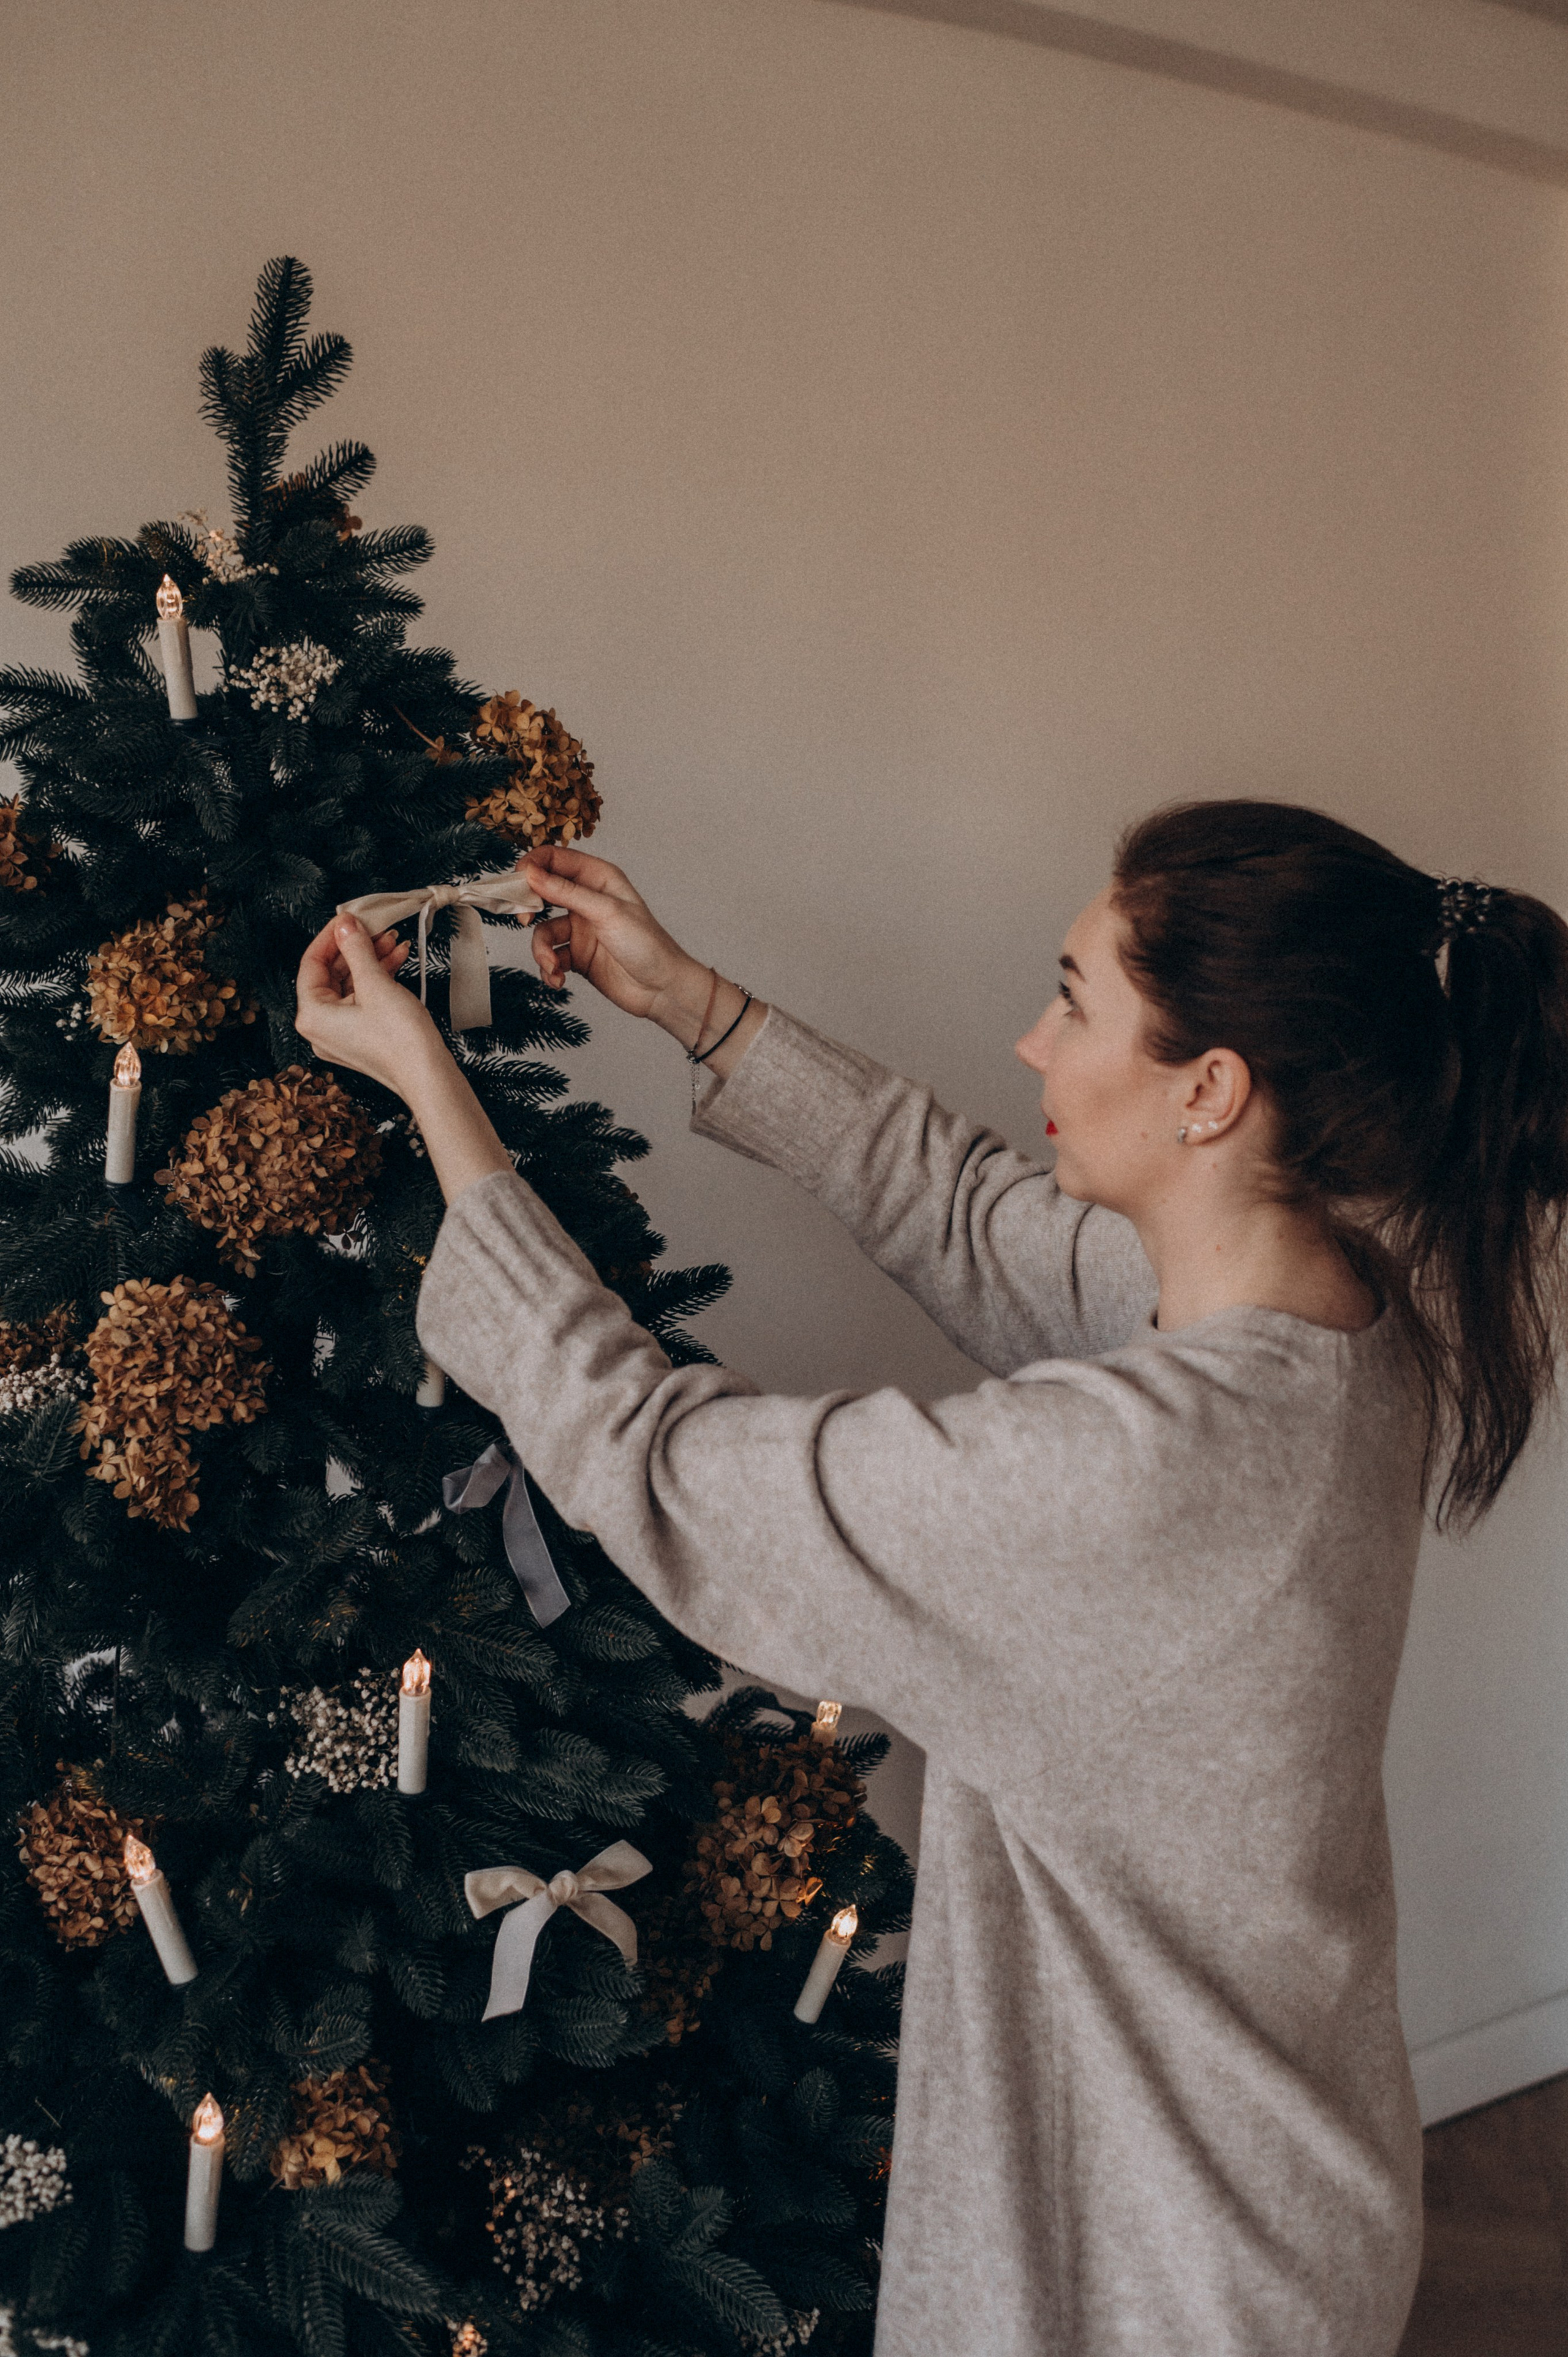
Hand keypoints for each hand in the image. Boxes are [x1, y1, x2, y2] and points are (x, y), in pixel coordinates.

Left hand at [295, 915, 441, 1098]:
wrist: (428, 1075)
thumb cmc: (401, 1040)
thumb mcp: (375, 984)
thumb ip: (356, 950)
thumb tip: (345, 924)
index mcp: (312, 1016)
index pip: (311, 964)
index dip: (331, 936)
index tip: (348, 918)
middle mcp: (320, 1028)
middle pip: (331, 974)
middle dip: (357, 948)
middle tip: (374, 927)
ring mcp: (340, 1035)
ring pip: (350, 985)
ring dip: (371, 961)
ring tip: (392, 941)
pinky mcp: (359, 1037)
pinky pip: (362, 1000)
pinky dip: (377, 980)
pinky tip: (396, 960)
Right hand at [521, 845, 710, 1034]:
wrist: (662, 990)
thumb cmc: (647, 945)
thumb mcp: (606, 912)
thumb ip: (566, 892)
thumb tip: (531, 874)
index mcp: (598, 878)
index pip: (555, 859)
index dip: (532, 866)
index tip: (516, 882)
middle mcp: (586, 900)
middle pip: (542, 893)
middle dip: (529, 908)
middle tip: (523, 920)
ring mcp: (580, 929)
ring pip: (543, 932)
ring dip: (542, 951)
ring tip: (552, 967)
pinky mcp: (576, 956)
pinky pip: (550, 957)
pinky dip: (549, 969)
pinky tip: (559, 980)